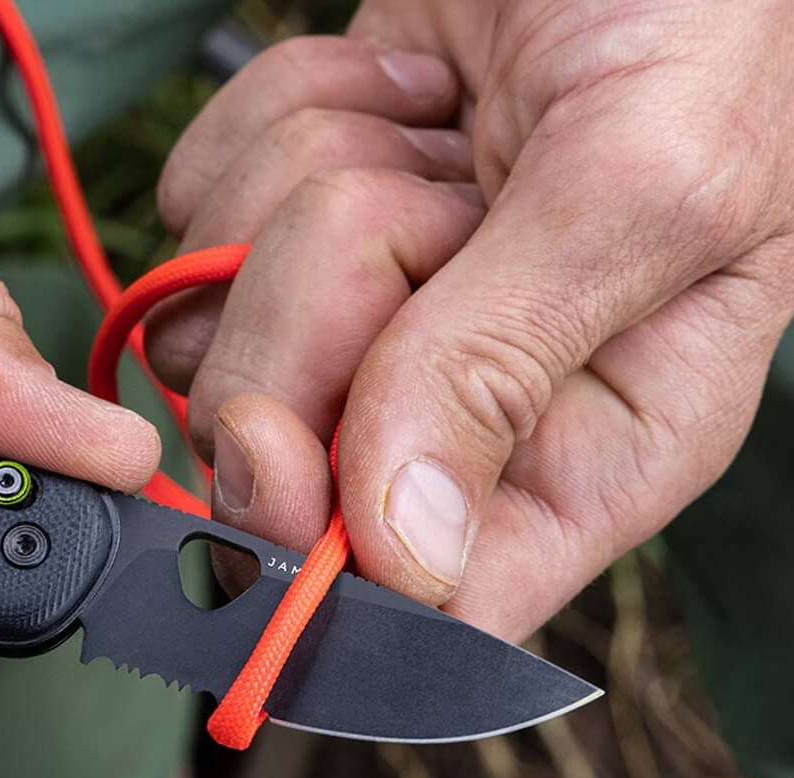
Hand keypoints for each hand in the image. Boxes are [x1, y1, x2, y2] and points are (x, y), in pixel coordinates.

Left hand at [148, 0, 793, 640]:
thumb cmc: (698, 20)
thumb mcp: (648, 184)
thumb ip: (511, 360)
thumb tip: (401, 550)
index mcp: (590, 450)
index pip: (433, 606)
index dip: (327, 570)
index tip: (282, 467)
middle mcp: (460, 411)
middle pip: (281, 461)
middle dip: (319, 312)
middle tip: (434, 204)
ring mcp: (357, 321)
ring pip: (218, 328)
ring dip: (306, 193)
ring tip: (439, 125)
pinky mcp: (287, 228)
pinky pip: (191, 217)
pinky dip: (267, 127)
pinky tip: (390, 90)